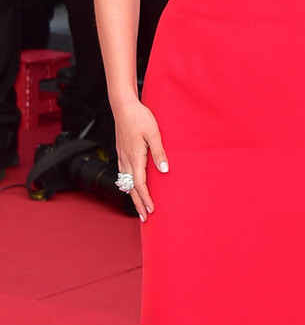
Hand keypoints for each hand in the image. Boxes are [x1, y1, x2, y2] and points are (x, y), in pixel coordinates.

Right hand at [114, 97, 168, 221]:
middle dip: (138, 203)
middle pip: (131, 188)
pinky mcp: (121, 152)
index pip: (140, 184)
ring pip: (126, 182)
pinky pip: (123, 173)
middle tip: (144, 218)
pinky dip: (127, 184)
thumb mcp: (154, 133)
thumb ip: (159, 152)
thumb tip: (164, 170)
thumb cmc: (140, 117)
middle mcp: (126, 159)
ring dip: (133, 195)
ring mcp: (121, 156)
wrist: (123, 106)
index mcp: (135, 157)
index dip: (145, 199)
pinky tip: (130, 186)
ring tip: (139, 206)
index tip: (151, 211)